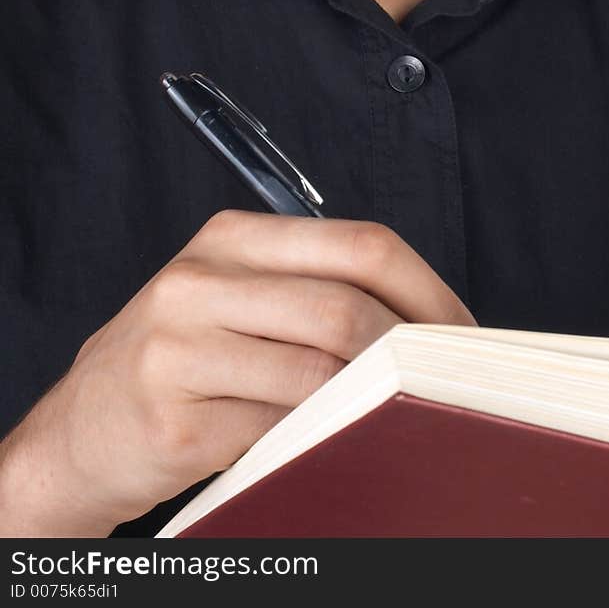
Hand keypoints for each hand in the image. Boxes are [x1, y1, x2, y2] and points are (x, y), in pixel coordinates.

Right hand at [0, 212, 475, 535]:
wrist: (79, 431)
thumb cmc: (178, 359)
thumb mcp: (233, 296)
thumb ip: (311, 291)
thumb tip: (426, 319)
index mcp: (230, 236)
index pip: (359, 244)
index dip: (427, 288)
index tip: (461, 329)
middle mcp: (200, 281)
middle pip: (345, 309)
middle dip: (411, 351)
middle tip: (442, 382)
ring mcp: (180, 351)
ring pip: (318, 374)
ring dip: (372, 399)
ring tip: (396, 411)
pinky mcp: (174, 421)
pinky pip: (280, 432)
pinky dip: (321, 439)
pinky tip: (333, 442)